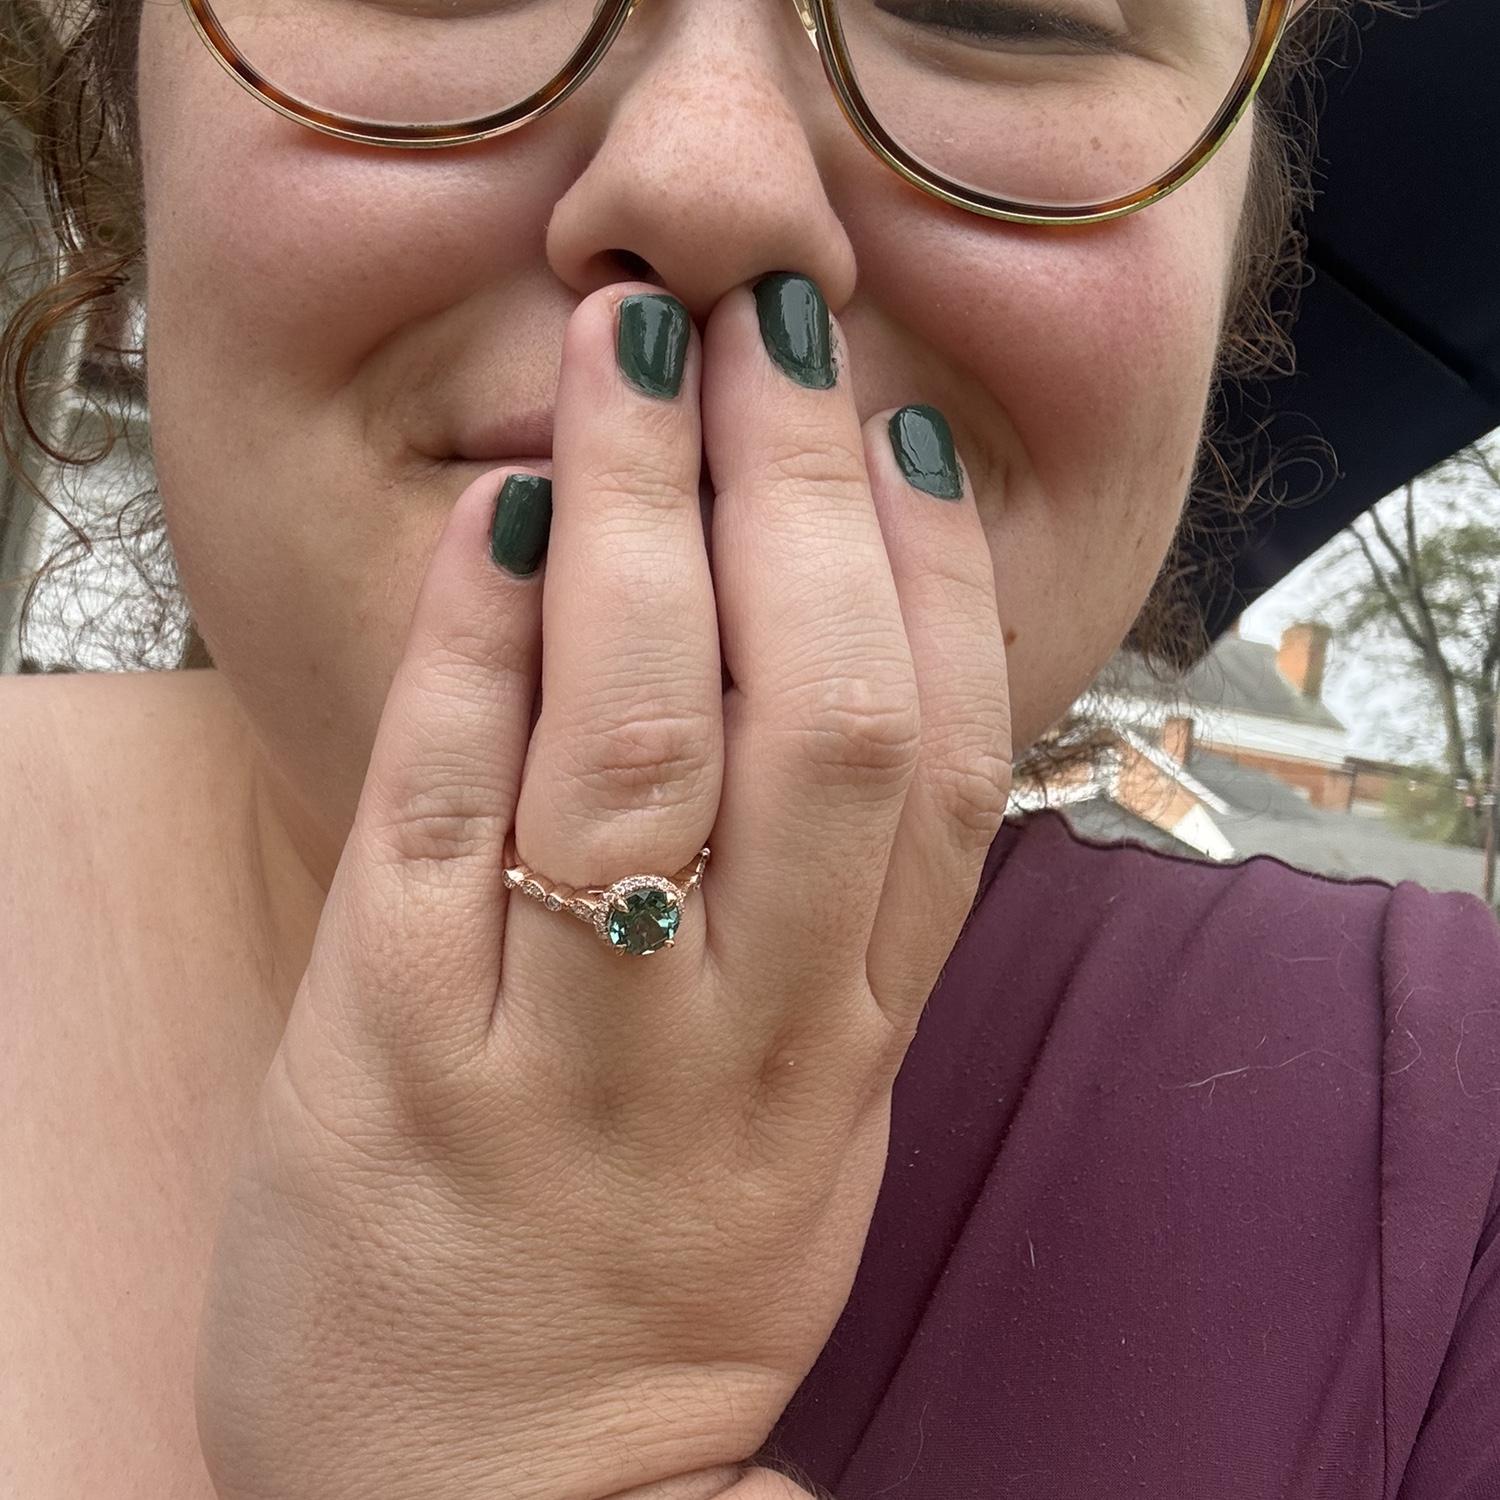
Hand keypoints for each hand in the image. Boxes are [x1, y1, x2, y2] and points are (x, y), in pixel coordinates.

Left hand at [193, 274, 1011, 1499]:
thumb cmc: (654, 1286)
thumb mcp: (803, 1126)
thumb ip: (836, 924)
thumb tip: (842, 668)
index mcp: (851, 1057)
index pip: (945, 780)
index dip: (937, 585)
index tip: (891, 434)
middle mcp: (736, 1044)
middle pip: (818, 730)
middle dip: (802, 504)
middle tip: (770, 332)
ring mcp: (565, 1049)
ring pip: (645, 751)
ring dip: (648, 526)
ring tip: (639, 358)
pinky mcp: (395, 1056)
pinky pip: (444, 816)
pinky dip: (478, 644)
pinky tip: (502, 513)